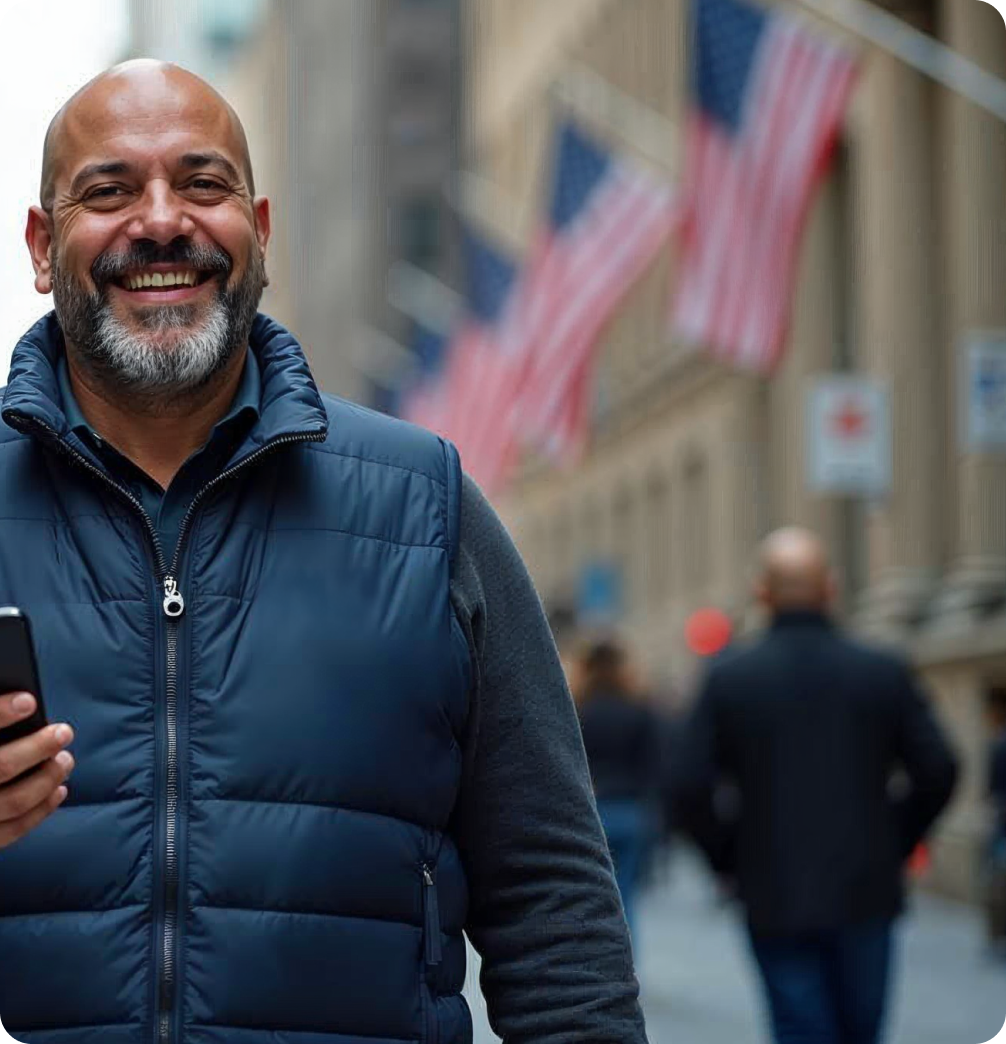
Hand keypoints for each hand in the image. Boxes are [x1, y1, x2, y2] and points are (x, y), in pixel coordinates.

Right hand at [0, 693, 73, 849]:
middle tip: (63, 731)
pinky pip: (11, 831)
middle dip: (37, 748)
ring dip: (46, 779)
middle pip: (0, 767)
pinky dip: (40, 811)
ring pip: (12, 802)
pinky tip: (57, 791)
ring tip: (65, 759)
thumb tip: (16, 702)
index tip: (28, 701)